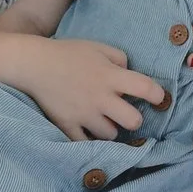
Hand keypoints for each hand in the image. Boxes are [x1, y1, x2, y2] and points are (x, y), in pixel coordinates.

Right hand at [25, 39, 166, 140]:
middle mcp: (100, 98)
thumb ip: (120, 59)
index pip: (146, 88)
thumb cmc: (68, 53)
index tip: (158, 98)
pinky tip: (88, 131)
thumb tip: (131, 74)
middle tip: (125, 113)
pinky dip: (89, 139)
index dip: (158, 95)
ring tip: (102, 120)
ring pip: (111, 135)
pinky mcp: (68, 125)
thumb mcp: (98, 47)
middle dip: (134, 118)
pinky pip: (86, 143)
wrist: (34, 64)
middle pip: (134, 121)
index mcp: (110, 76)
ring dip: (110, 128)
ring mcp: (84, 114)